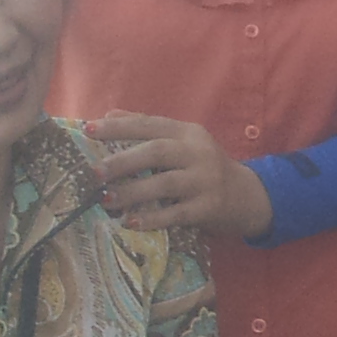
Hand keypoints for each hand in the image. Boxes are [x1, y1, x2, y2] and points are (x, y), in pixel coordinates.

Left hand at [89, 113, 274, 239]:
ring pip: (165, 183)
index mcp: (188, 133)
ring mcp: (206, 180)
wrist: (248, 196)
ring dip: (133, 192)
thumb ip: (148, 128)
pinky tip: (131, 222)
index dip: (119, 127)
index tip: (88, 130)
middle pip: (157, 152)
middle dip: (123, 161)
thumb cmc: (204, 168)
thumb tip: (108, 114)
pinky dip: (152, 218)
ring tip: (106, 200)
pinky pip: (177, 213)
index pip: (150, 125)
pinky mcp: (209, 207)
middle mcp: (199, 153)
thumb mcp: (183, 142)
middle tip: (95, 172)